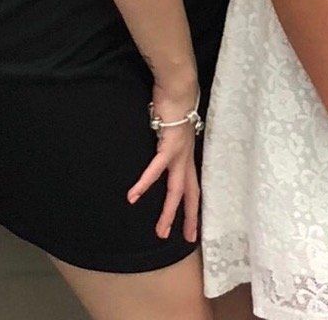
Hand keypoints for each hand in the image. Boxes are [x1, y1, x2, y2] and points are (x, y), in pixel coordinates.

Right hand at [127, 83, 201, 241]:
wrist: (179, 86)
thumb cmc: (174, 104)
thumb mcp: (173, 129)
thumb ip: (168, 142)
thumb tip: (161, 149)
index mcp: (188, 155)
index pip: (194, 186)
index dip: (194, 206)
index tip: (193, 225)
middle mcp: (187, 157)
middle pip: (190, 193)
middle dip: (188, 218)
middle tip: (186, 240)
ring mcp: (180, 152)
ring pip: (176, 189)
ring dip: (168, 212)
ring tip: (160, 232)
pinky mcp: (169, 145)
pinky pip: (156, 169)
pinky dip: (145, 183)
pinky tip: (133, 196)